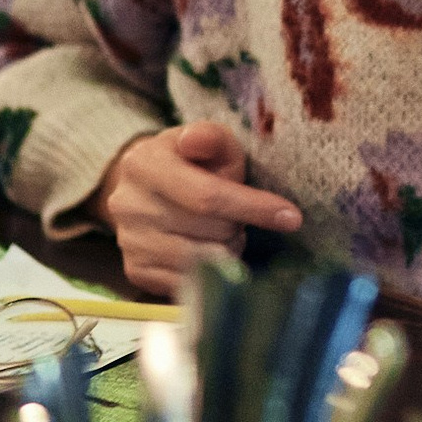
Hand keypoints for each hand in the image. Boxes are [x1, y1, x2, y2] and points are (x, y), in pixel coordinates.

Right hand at [89, 121, 302, 296]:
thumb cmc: (191, 161)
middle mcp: (129, 204)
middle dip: (237, 226)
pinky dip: (207, 272)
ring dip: (225, 250)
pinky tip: (206, 250)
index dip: (253, 207)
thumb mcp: (208, 141)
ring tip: (221, 232)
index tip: (292, 218)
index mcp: (144, 164)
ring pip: (202, 262)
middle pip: (209, 230)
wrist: (148, 188)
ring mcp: (129, 241)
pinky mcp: (136, 271)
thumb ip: (212, 138)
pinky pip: (188, 283)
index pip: (206, 196)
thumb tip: (197, 140)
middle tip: (237, 217)